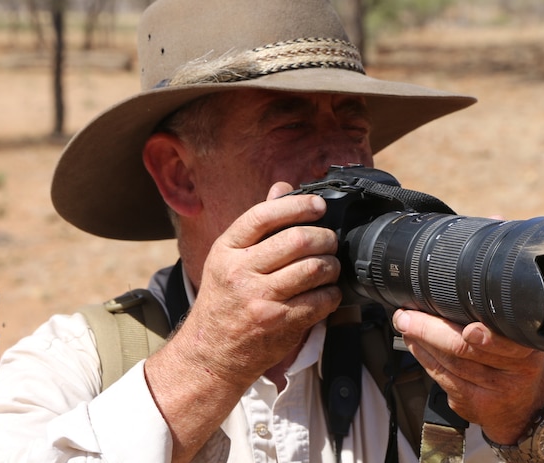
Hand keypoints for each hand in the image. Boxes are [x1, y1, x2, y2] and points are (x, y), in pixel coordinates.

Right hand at [178, 181, 342, 385]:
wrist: (211, 354)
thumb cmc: (223, 301)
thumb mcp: (228, 259)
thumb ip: (257, 225)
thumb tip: (281, 188)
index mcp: (226, 250)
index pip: (264, 215)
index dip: (298, 206)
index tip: (318, 206)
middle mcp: (240, 272)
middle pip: (297, 241)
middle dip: (324, 237)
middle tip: (330, 241)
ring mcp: (260, 299)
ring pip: (314, 269)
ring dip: (332, 265)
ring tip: (331, 266)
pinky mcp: (280, 323)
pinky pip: (321, 300)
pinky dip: (332, 293)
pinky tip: (328, 292)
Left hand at [392, 309, 543, 443]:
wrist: (524, 405)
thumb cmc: (517, 361)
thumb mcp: (521, 338)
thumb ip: (497, 321)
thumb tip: (450, 294)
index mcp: (527, 350)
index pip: (507, 343)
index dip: (487, 338)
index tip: (470, 331)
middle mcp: (512, 374)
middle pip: (465, 352)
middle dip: (430, 331)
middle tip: (407, 316)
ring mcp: (492, 393)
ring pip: (448, 364)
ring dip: (420, 342)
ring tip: (406, 325)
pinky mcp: (472, 406)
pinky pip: (442, 378)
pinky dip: (423, 358)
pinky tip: (415, 344)